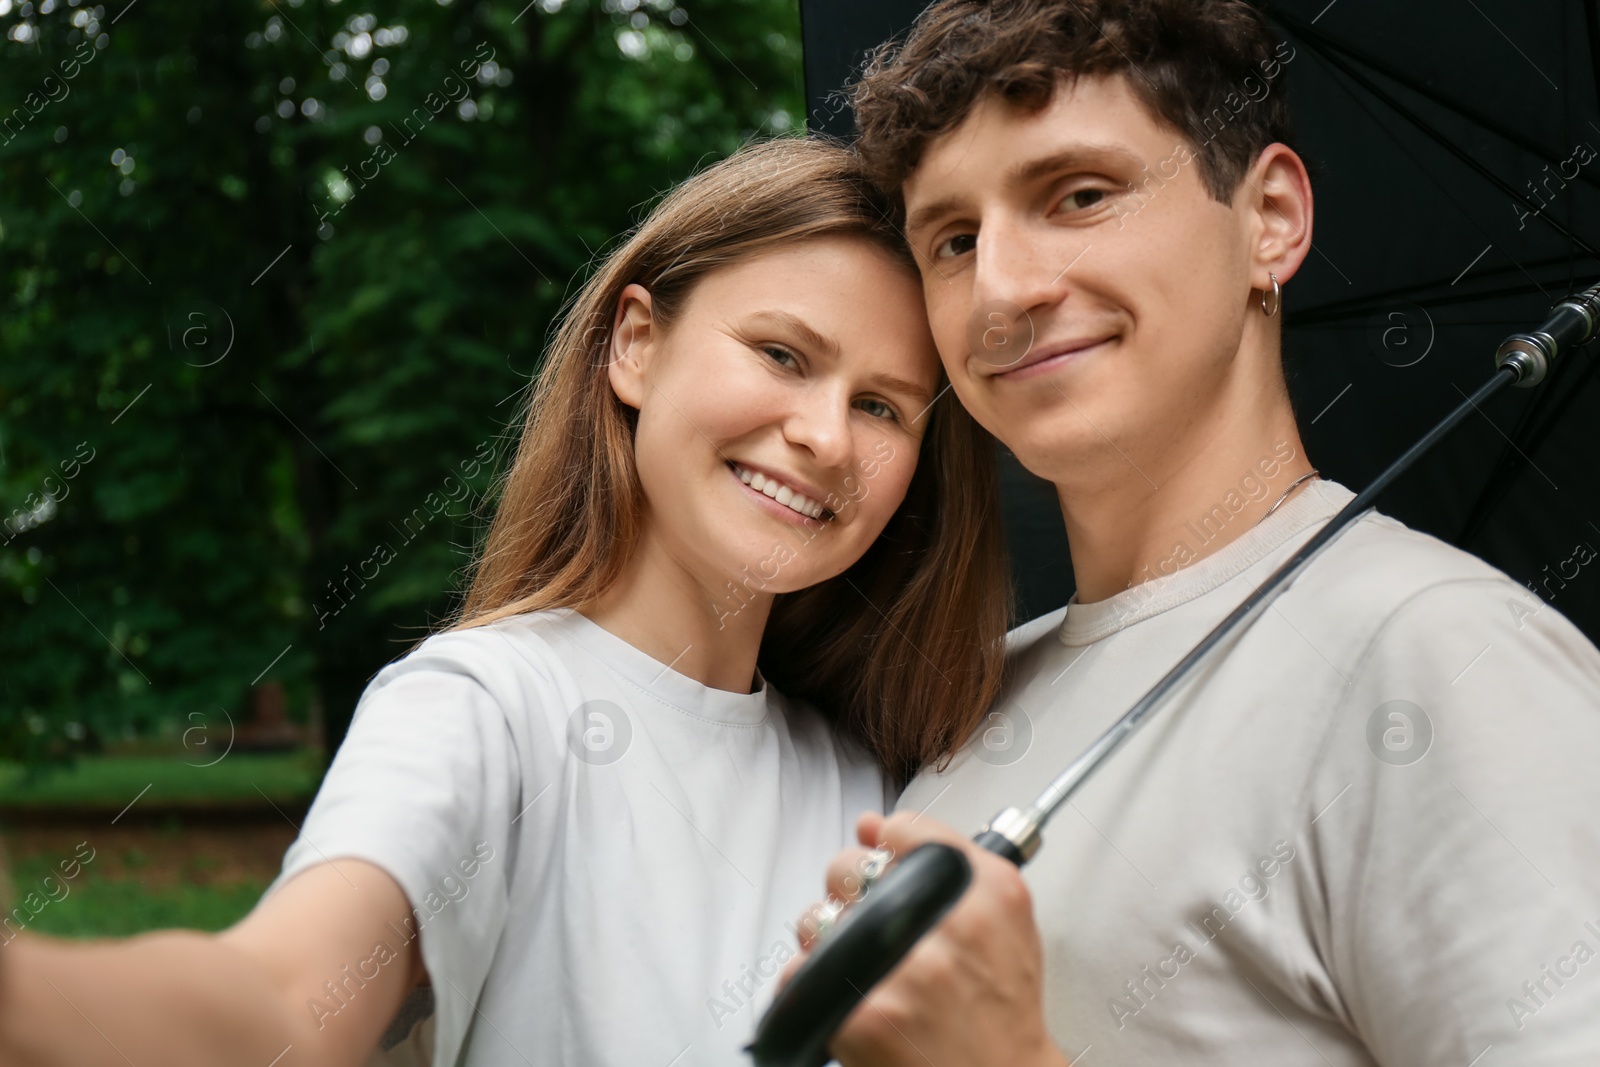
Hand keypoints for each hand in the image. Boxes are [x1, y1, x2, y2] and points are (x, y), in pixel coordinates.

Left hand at [781, 811, 1071, 1066]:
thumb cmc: (1000, 1008)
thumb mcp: (1003, 918)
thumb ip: (945, 855)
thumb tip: (871, 825)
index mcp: (987, 892)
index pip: (903, 829)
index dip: (886, 849)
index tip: (886, 866)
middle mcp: (948, 925)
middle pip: (848, 868)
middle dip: (848, 893)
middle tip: (875, 929)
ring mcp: (905, 970)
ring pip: (816, 919)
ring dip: (825, 941)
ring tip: (862, 970)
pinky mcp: (866, 1015)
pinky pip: (797, 976)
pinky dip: (807, 987)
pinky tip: (844, 998)